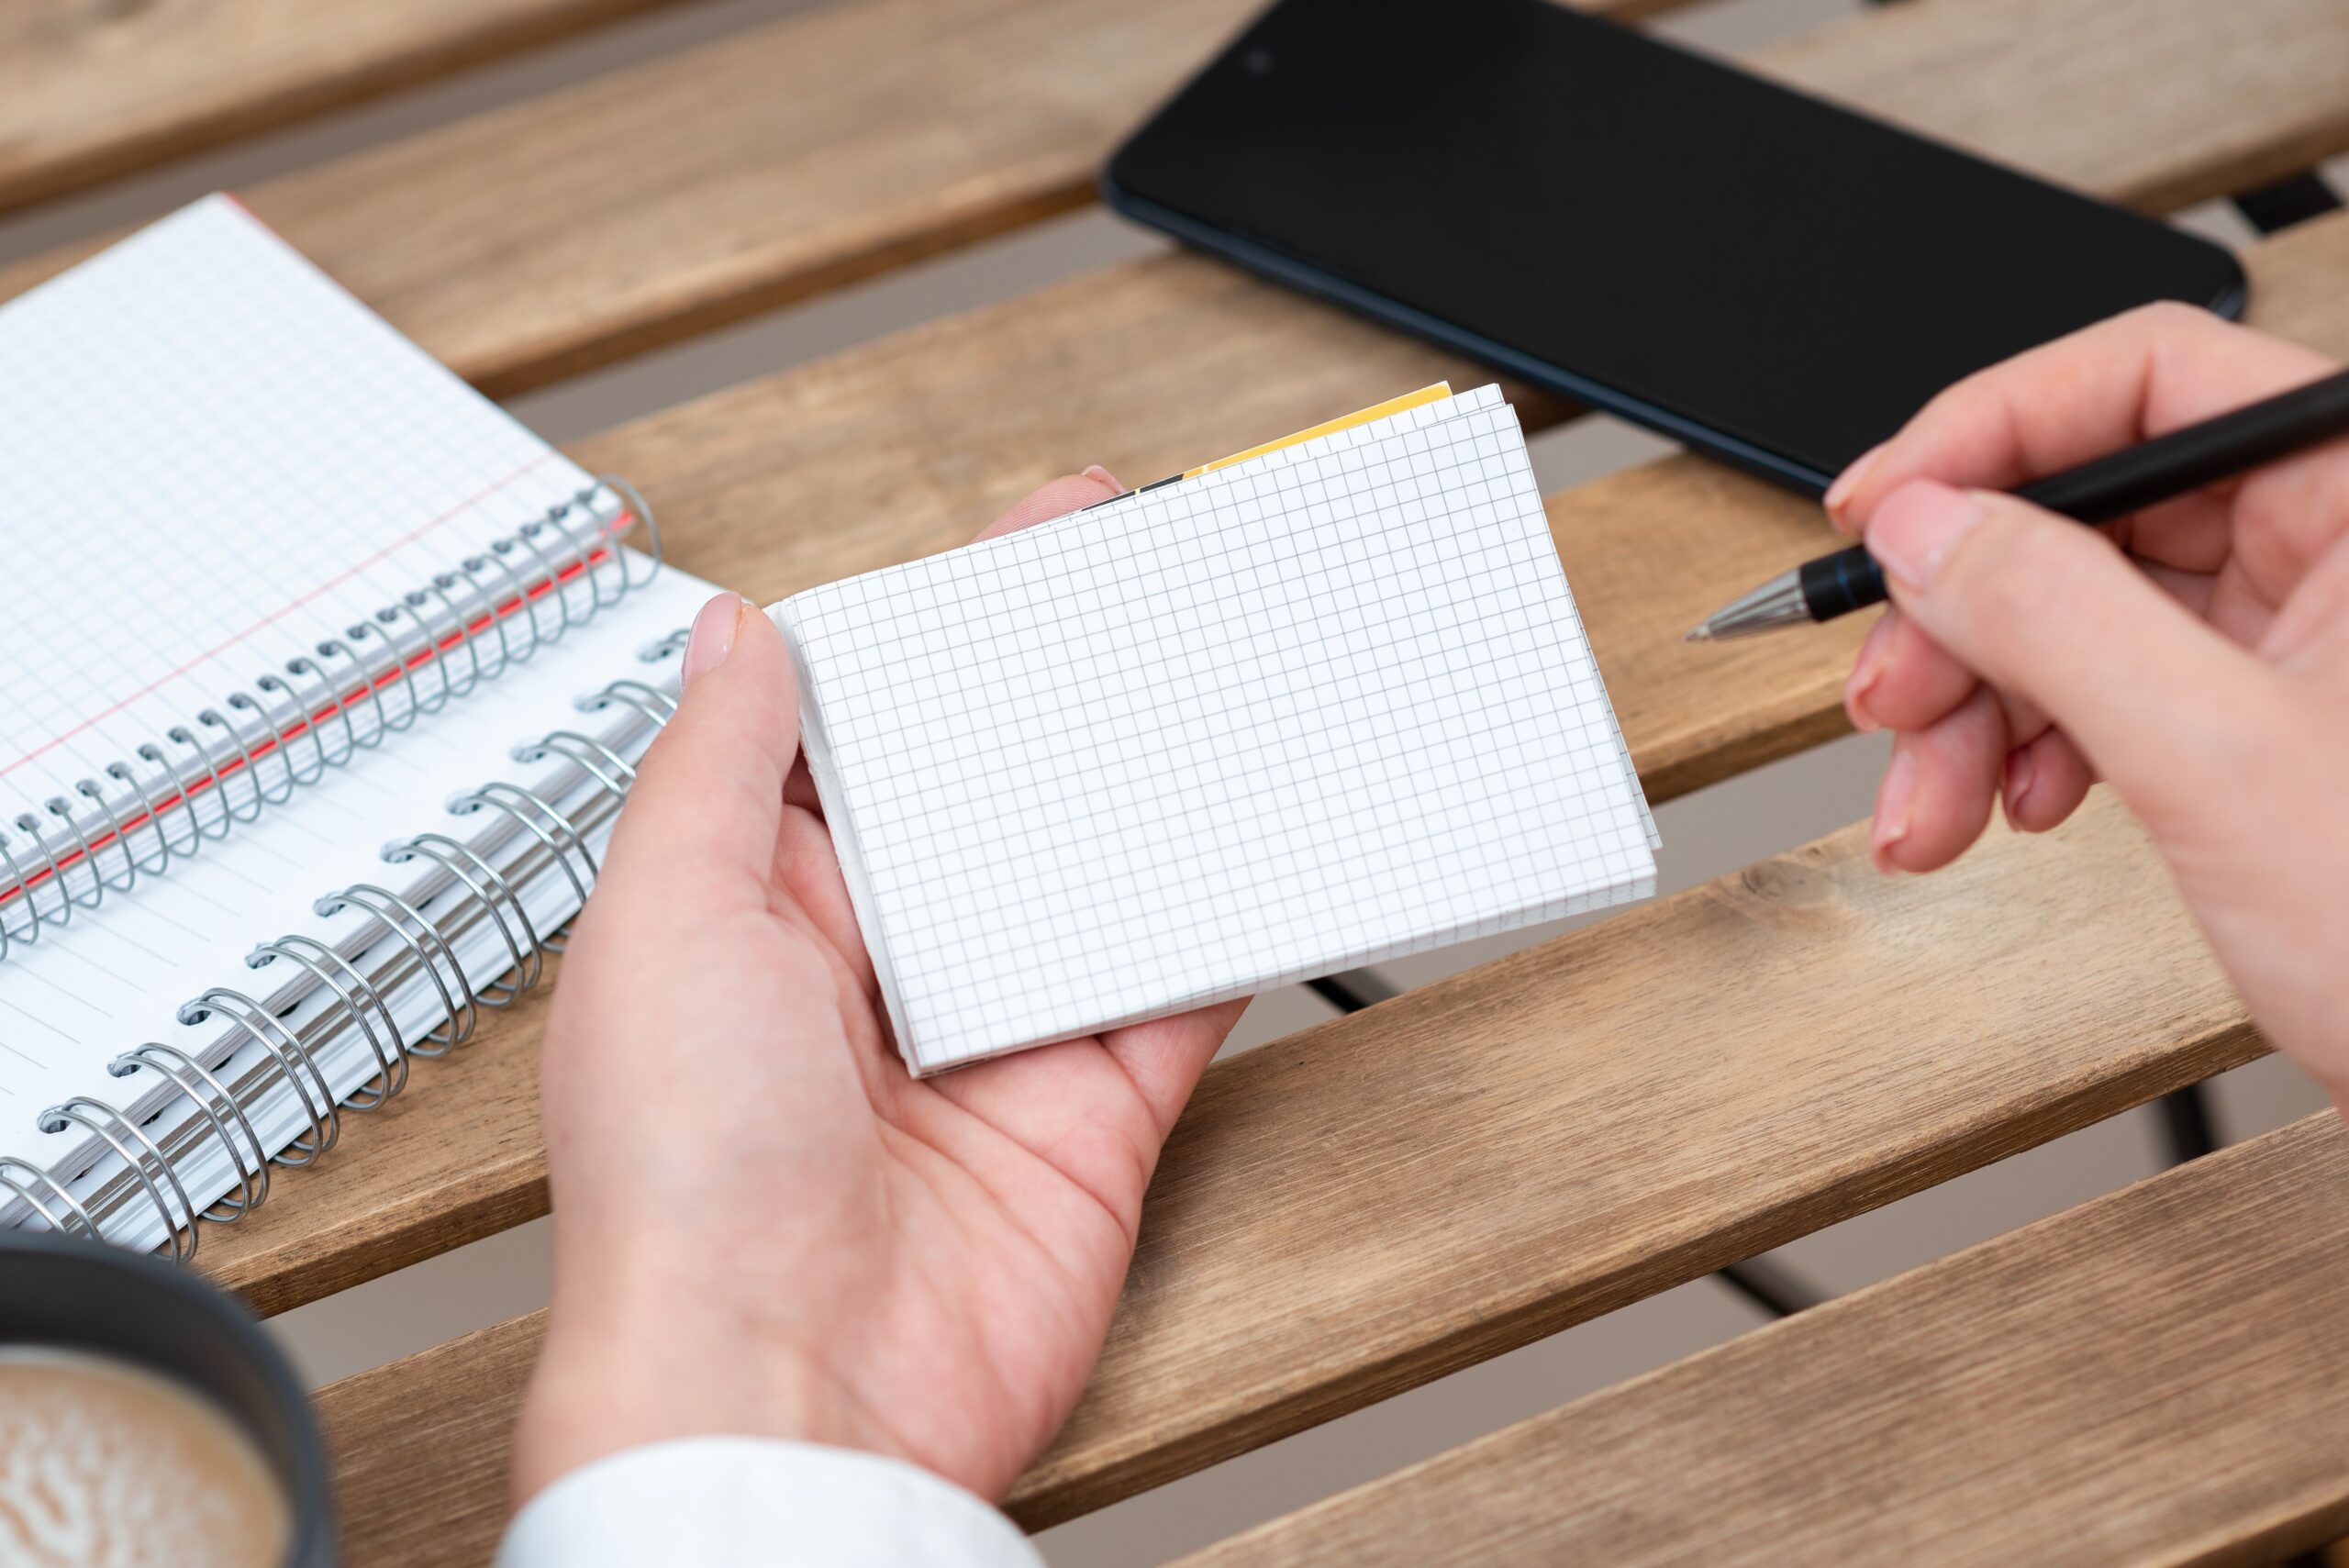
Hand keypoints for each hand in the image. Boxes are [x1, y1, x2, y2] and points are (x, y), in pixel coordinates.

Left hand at [510, 469, 1244, 1505]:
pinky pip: (1174, 991)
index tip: (1024, 552)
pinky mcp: (1087, 1112)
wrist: (790, 1396)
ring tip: (1229, 684)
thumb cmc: (679, 1190)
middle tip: (1154, 591)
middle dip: (1069, 693)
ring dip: (1158, 790)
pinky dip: (1226, 920)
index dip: (940, 632)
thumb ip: (719, 770)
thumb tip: (740, 636)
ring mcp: (989, 1036)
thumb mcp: (665, 923)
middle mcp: (874, 966)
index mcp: (754, 906)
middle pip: (993, 791)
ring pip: (1095, 876)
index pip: (860, 730)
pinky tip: (1266, 839)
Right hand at [1828, 302, 2348, 1116]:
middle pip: (2092, 511)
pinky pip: (2112, 687)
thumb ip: (2057, 618)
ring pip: (2082, 610)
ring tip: (1924, 803)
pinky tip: (2000, 807)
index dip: (1986, 433)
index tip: (1877, 512)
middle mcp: (2344, 543)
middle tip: (1888, 696)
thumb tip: (1928, 526)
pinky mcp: (2274, 715)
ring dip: (1974, 705)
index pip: (2147, 379)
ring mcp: (2310, 632)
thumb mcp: (2219, 761)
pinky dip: (2030, 746)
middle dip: (1963, 614)